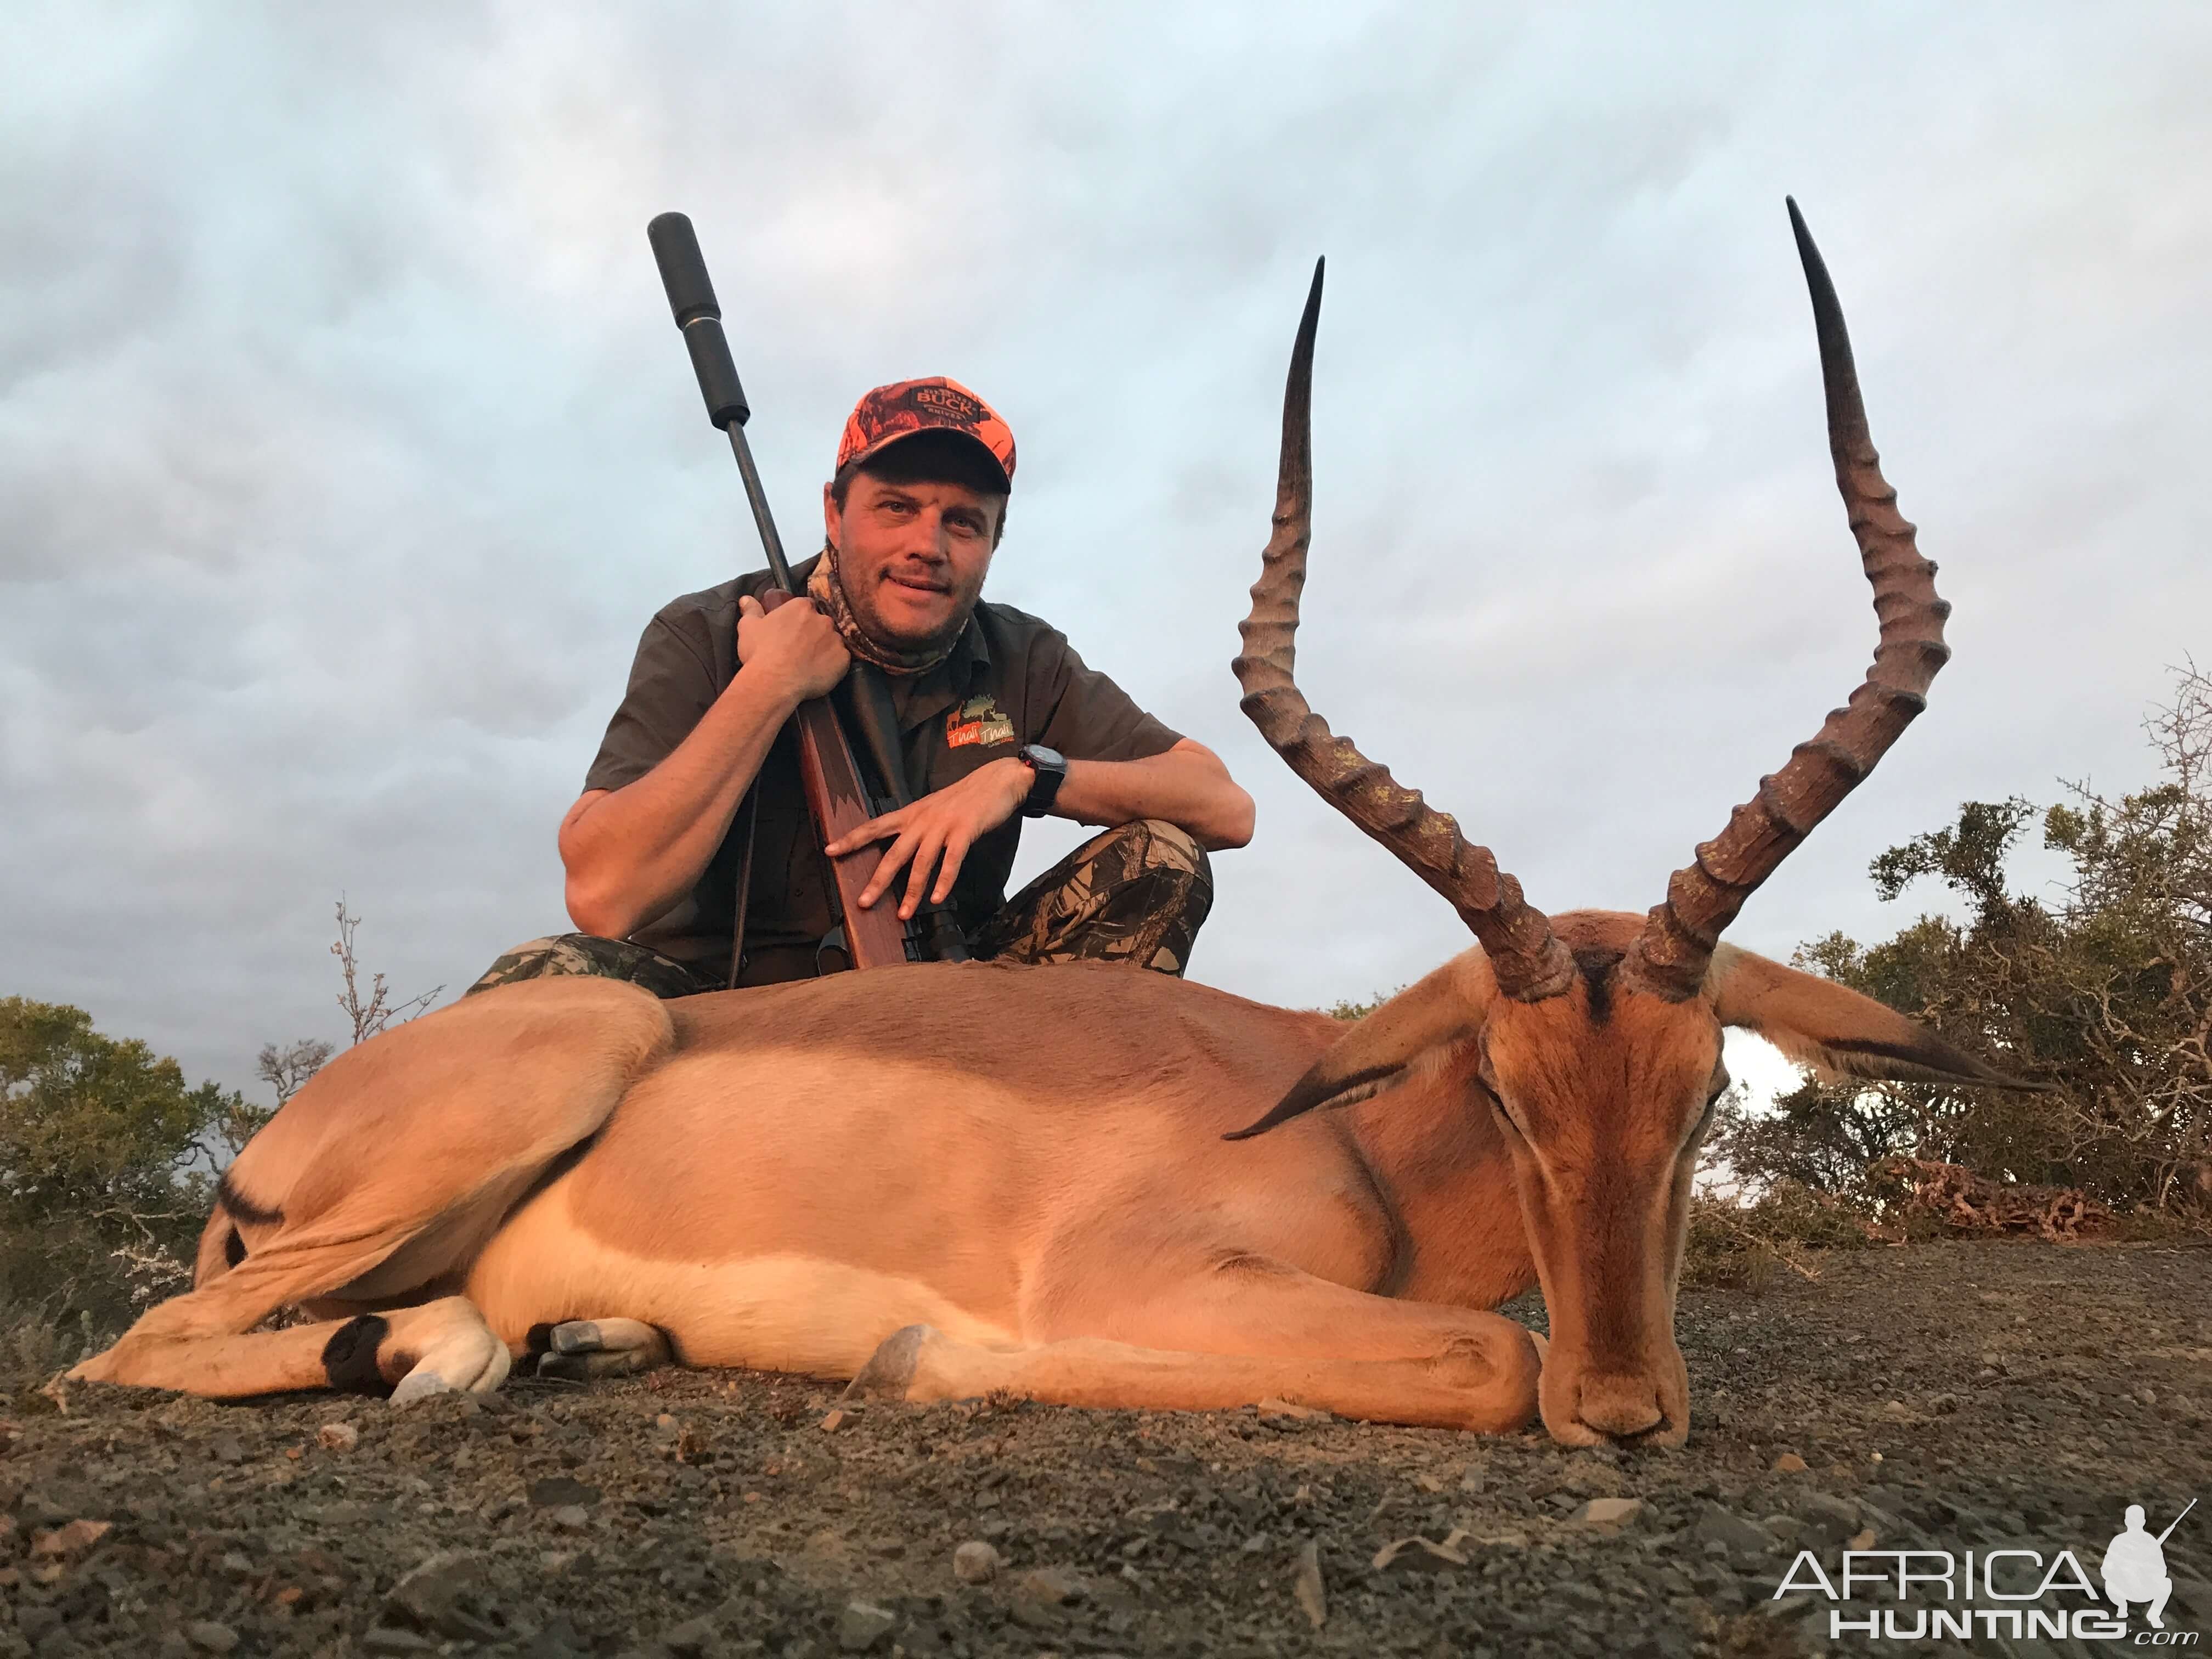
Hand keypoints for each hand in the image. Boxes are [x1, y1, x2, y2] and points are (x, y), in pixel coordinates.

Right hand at [736, 593, 848, 702]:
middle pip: (822, 623)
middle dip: (814, 633)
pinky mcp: (843, 659)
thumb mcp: (748, 627)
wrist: (774, 681)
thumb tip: (746, 599)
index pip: (806, 606)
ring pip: (833, 641)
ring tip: (810, 663)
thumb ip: (751, 610)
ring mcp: (835, 639)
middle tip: (801, 649)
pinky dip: (834, 665)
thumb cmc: (760, 652)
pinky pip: (842, 660)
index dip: (800, 618)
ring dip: (825, 648)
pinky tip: (819, 673)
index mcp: (801, 608)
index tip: (794, 630)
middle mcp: (822, 619)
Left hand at [823, 758, 1032, 919]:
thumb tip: (902, 849)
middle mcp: (922, 820)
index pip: (875, 826)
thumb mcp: (933, 808)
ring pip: (921, 863)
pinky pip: (951, 861)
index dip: (852, 839)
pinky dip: (944, 881)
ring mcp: (943, 826)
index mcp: (912, 814)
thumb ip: (917, 827)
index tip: (829, 850)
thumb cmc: (965, 799)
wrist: (997, 781)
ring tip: (903, 914)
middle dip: (877, 880)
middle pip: (894, 853)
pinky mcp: (964, 832)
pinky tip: (937, 899)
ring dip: (911, 891)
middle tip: (863, 903)